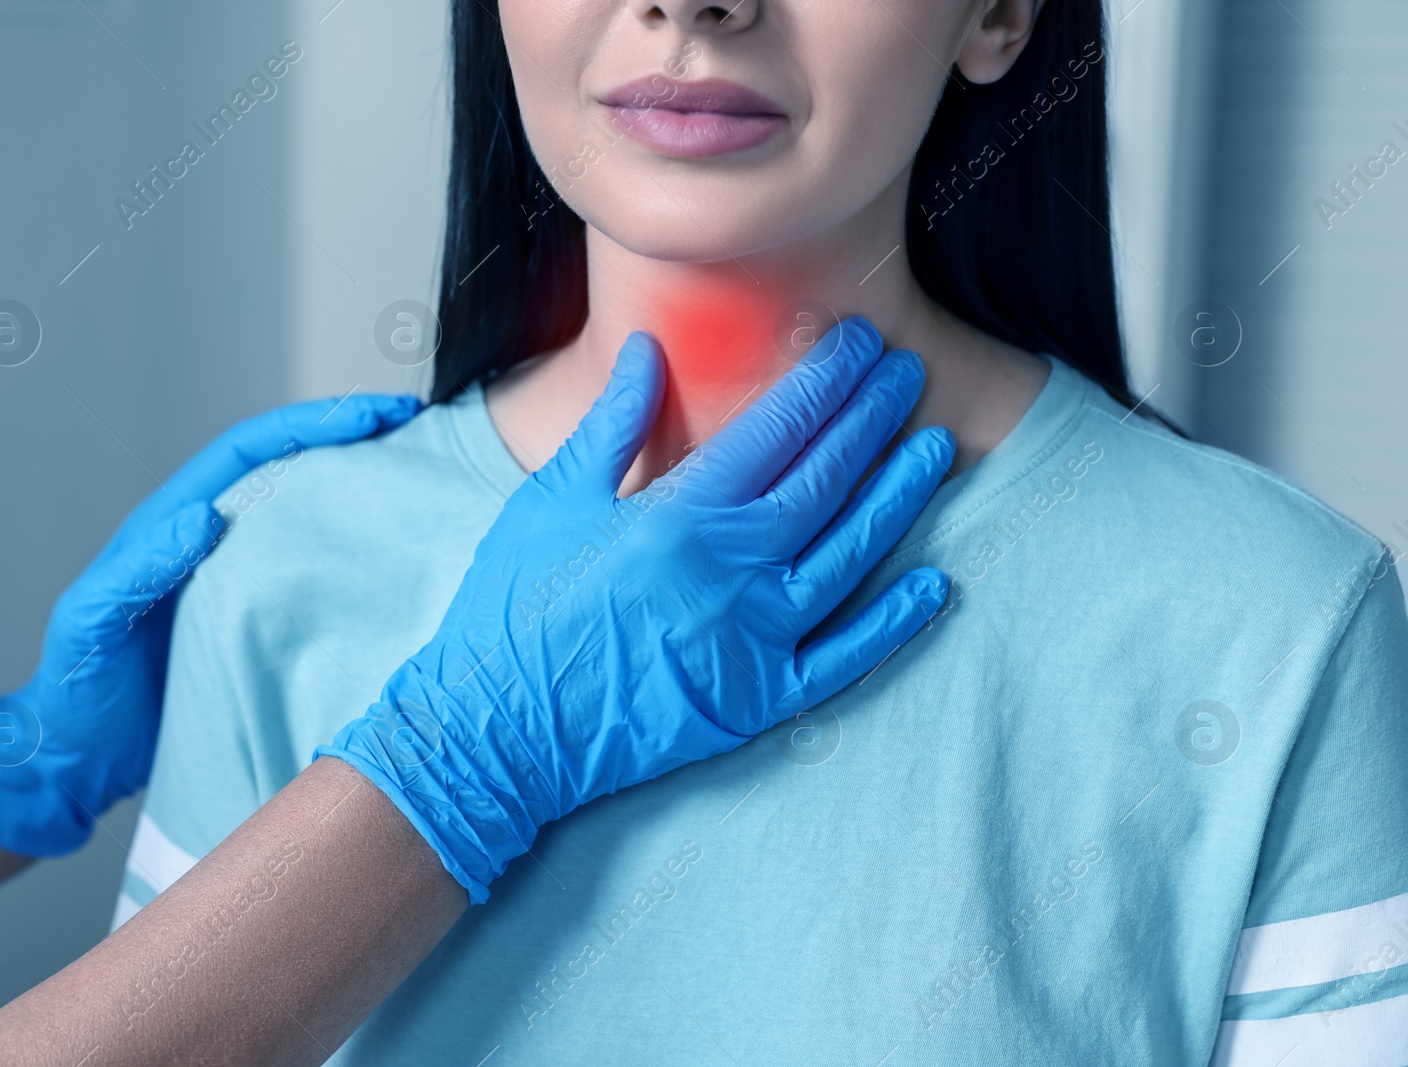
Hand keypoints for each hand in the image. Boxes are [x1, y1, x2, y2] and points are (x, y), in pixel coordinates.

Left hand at [0, 394, 422, 855]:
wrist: (78, 761)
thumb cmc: (77, 695)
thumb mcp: (91, 629)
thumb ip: (134, 573)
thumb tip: (201, 519)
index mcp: (172, 527)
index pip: (252, 453)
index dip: (310, 426)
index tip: (371, 416)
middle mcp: (211, 541)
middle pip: (290, 469)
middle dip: (350, 440)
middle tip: (414, 428)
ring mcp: (237, 579)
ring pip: (305, 516)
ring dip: (357, 490)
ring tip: (417, 477)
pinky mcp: (256, 621)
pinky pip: (309, 573)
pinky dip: (351, 554)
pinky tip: (390, 561)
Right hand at [320, 316, 952, 902]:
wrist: (499, 726)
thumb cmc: (514, 609)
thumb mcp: (552, 498)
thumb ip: (613, 423)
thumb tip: (650, 352)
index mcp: (681, 513)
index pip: (777, 429)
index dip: (826, 380)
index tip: (859, 343)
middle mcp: (732, 569)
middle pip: (824, 478)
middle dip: (871, 417)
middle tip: (906, 373)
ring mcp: (753, 638)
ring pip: (848, 554)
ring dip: (895, 496)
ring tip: (933, 447)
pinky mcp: (758, 700)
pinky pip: (843, 658)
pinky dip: (891, 623)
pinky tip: (931, 585)